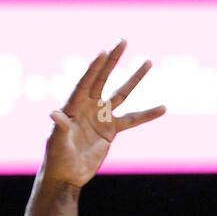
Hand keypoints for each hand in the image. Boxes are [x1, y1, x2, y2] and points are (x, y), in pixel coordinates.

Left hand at [44, 40, 165, 186]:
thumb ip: (59, 128)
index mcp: (73, 105)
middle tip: (122, 40)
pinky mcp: (111, 129)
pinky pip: (133, 119)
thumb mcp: (56, 143)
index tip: (103, 52)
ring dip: (134, 78)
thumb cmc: (56, 158)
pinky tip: (162, 108)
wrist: (67, 174)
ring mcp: (101, 116)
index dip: (93, 67)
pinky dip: (147, 114)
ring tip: (148, 61)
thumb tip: (54, 114)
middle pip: (102, 78)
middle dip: (113, 60)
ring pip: (121, 93)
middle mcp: (88, 106)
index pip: (85, 82)